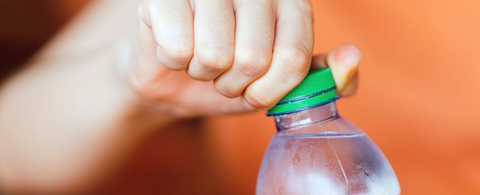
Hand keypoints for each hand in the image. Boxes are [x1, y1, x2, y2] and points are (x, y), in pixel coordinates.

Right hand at [126, 0, 361, 117]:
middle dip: (235, 85)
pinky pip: (179, 50)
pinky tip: (176, 48)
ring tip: (201, 60)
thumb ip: (321, 77)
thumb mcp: (279, 85)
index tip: (256, 95)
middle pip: (254, 58)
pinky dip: (177, 63)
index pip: (294, 57)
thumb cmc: (230, 76)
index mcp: (289, 1)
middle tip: (224, 75)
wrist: (172, 75)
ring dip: (206, 75)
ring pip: (216, 55)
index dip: (273, 91)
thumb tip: (351, 58)